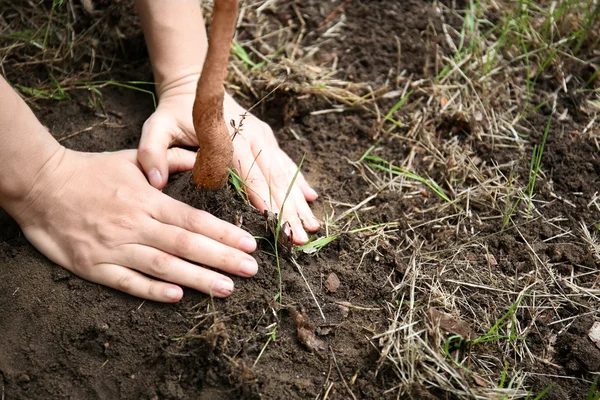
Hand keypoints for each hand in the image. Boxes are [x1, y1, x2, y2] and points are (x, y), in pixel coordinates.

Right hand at [12, 147, 257, 301]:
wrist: (40, 185)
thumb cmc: (91, 171)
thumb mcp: (132, 159)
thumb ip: (170, 161)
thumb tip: (203, 159)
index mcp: (147, 199)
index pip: (194, 219)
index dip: (224, 234)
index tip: (249, 245)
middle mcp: (135, 224)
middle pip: (186, 244)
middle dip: (221, 259)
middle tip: (250, 271)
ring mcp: (114, 247)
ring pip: (162, 266)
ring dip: (197, 279)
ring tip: (226, 289)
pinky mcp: (92, 266)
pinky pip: (126, 282)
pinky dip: (151, 291)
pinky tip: (177, 298)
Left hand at [138, 89, 319, 243]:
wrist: (195, 84)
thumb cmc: (173, 112)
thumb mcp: (155, 127)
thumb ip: (151, 152)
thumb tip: (155, 181)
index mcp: (227, 138)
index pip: (247, 173)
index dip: (262, 197)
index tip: (274, 222)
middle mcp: (251, 137)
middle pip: (273, 178)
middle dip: (288, 210)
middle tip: (299, 238)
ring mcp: (263, 137)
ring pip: (284, 173)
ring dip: (299, 202)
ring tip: (311, 227)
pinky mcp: (266, 138)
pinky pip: (286, 163)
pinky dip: (299, 182)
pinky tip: (312, 199)